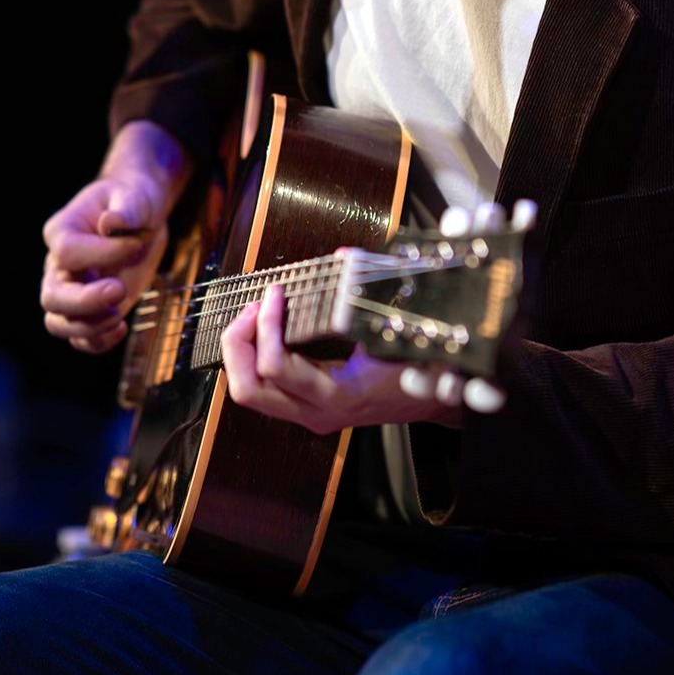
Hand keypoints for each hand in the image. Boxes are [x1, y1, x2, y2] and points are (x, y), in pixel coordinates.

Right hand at [40, 122, 190, 354]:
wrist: (140, 216)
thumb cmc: (132, 200)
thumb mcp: (134, 196)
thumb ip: (125, 209)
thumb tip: (110, 223)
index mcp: (62, 230)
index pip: (68, 252)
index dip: (101, 253)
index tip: (135, 243)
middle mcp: (58, 265)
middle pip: (52, 297)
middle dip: (84, 302)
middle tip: (120, 289)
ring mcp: (71, 290)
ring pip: (58, 323)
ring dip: (88, 328)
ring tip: (119, 317)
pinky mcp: (90, 310)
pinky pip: (81, 338)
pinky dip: (98, 342)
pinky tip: (121, 328)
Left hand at [219, 282, 469, 433]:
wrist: (435, 401)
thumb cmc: (421, 365)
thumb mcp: (398, 328)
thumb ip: (372, 292)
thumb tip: (342, 258)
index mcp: (338, 394)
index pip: (275, 367)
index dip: (266, 325)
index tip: (277, 293)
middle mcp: (316, 412)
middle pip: (246, 390)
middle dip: (238, 343)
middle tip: (253, 307)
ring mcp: (309, 415)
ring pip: (249, 392)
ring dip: (242, 350)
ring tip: (256, 315)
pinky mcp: (306, 409)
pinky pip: (263, 388)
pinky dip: (254, 357)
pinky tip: (268, 329)